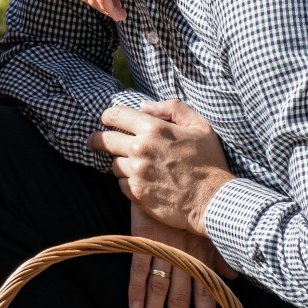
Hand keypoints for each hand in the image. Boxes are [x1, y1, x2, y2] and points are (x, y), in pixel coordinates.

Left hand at [90, 97, 232, 235]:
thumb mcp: (200, 126)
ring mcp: (136, 172)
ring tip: (135, 166)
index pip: (116, 115)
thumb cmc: (210, 162)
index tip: (106, 120)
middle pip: (104, 140)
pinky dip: (128, 182)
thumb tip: (144, 106)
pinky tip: (142, 182)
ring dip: (121, 163)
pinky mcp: (136, 193)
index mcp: (154, 128)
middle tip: (93, 141)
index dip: (108, 116)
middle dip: (97, 140)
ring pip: (114, 164)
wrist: (213, 200)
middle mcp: (140, 149)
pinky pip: (121, 184)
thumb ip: (172, 109)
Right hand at [126, 201, 235, 307]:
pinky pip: (139, 265)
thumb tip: (233, 278)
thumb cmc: (196, 199)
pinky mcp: (143, 235)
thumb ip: (220, 254)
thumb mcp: (211, 227)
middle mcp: (184, 254)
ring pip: (159, 288)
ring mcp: (163, 246)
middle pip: (180, 298)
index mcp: (202, 254)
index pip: (207, 292)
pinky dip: (137, 287)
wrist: (172, 170)